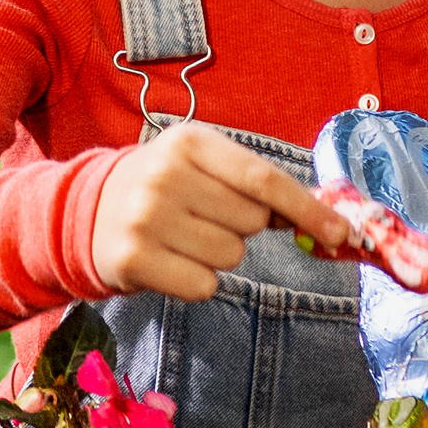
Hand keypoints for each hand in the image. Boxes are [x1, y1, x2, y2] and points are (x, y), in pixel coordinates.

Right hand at [88, 125, 346, 302]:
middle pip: (251, 222)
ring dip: (218, 254)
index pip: (263, 179)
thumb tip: (325, 217)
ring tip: (183, 237)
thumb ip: (259, 184)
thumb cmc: (166, 188)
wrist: (87, 212)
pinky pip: (204, 285)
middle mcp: (164, 176)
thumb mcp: (204, 166)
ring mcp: (145, 218)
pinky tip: (170, 260)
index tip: (340, 232)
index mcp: (189, 142)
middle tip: (204, 217)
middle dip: (242, 227)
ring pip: (230, 256)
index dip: (306, 208)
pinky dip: (197, 280)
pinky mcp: (133, 259)